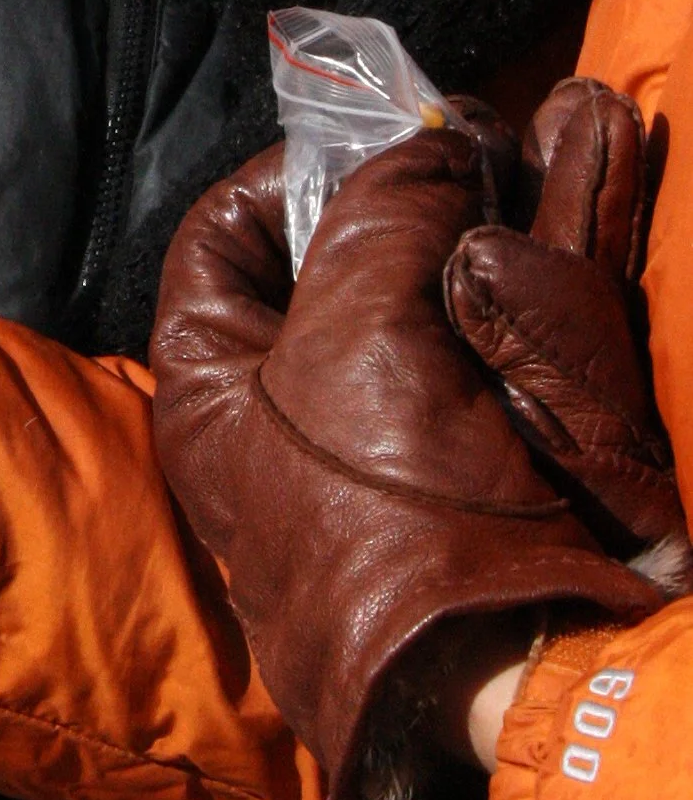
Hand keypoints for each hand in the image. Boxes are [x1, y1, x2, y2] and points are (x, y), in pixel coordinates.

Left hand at [151, 119, 661, 799]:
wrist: (509, 665)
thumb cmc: (389, 503)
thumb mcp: (355, 332)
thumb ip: (379, 216)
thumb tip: (432, 148)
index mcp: (213, 384)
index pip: (220, 242)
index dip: (283, 175)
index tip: (365, 142)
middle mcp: (293, 406)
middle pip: (341, 258)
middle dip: (414, 188)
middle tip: (472, 141)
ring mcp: (396, 430)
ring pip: (441, 280)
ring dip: (492, 202)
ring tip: (548, 133)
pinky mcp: (487, 447)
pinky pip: (511, 322)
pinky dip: (550, 251)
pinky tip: (587, 174)